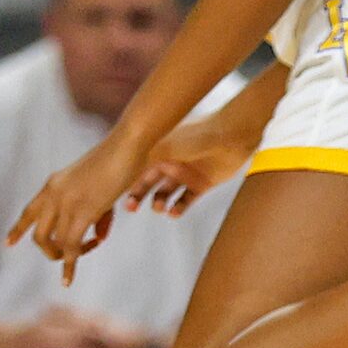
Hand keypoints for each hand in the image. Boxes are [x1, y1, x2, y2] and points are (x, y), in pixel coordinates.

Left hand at [8, 135, 149, 281]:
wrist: (127, 145)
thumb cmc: (120, 161)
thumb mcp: (100, 187)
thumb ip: (96, 213)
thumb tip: (97, 238)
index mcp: (54, 184)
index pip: (29, 212)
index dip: (18, 230)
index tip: (7, 244)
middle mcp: (54, 194)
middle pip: (37, 235)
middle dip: (49, 251)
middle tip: (67, 257)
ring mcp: (66, 203)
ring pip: (55, 244)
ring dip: (69, 256)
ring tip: (89, 250)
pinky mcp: (83, 212)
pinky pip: (71, 247)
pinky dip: (69, 266)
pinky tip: (68, 279)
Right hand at [124, 110, 254, 217]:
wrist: (232, 135)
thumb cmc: (197, 136)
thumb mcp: (164, 147)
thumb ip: (141, 160)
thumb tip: (117, 171)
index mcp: (158, 148)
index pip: (135, 167)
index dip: (124, 181)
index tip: (114, 194)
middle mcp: (170, 160)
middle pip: (147, 182)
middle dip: (137, 195)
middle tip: (130, 207)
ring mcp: (186, 172)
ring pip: (165, 193)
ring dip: (158, 203)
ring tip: (159, 207)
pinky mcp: (202, 183)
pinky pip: (185, 200)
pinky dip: (178, 208)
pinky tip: (173, 212)